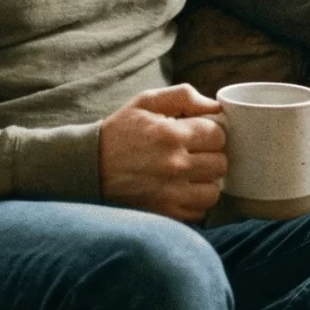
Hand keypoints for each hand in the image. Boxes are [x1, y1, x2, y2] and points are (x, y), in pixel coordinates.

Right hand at [98, 84, 226, 222]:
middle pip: (220, 163)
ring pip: (214, 190)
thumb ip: (183, 96)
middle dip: (211, 156)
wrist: (89, 167)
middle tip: (195, 154)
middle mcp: (174, 165)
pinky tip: (181, 190)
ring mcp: (171, 193)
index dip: (210, 133)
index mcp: (171, 134)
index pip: (218, 135)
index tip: (198, 135)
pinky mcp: (165, 213)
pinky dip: (195, 202)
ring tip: (191, 174)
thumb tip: (216, 107)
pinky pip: (199, 212)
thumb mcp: (146, 101)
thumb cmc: (120, 131)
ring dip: (206, 182)